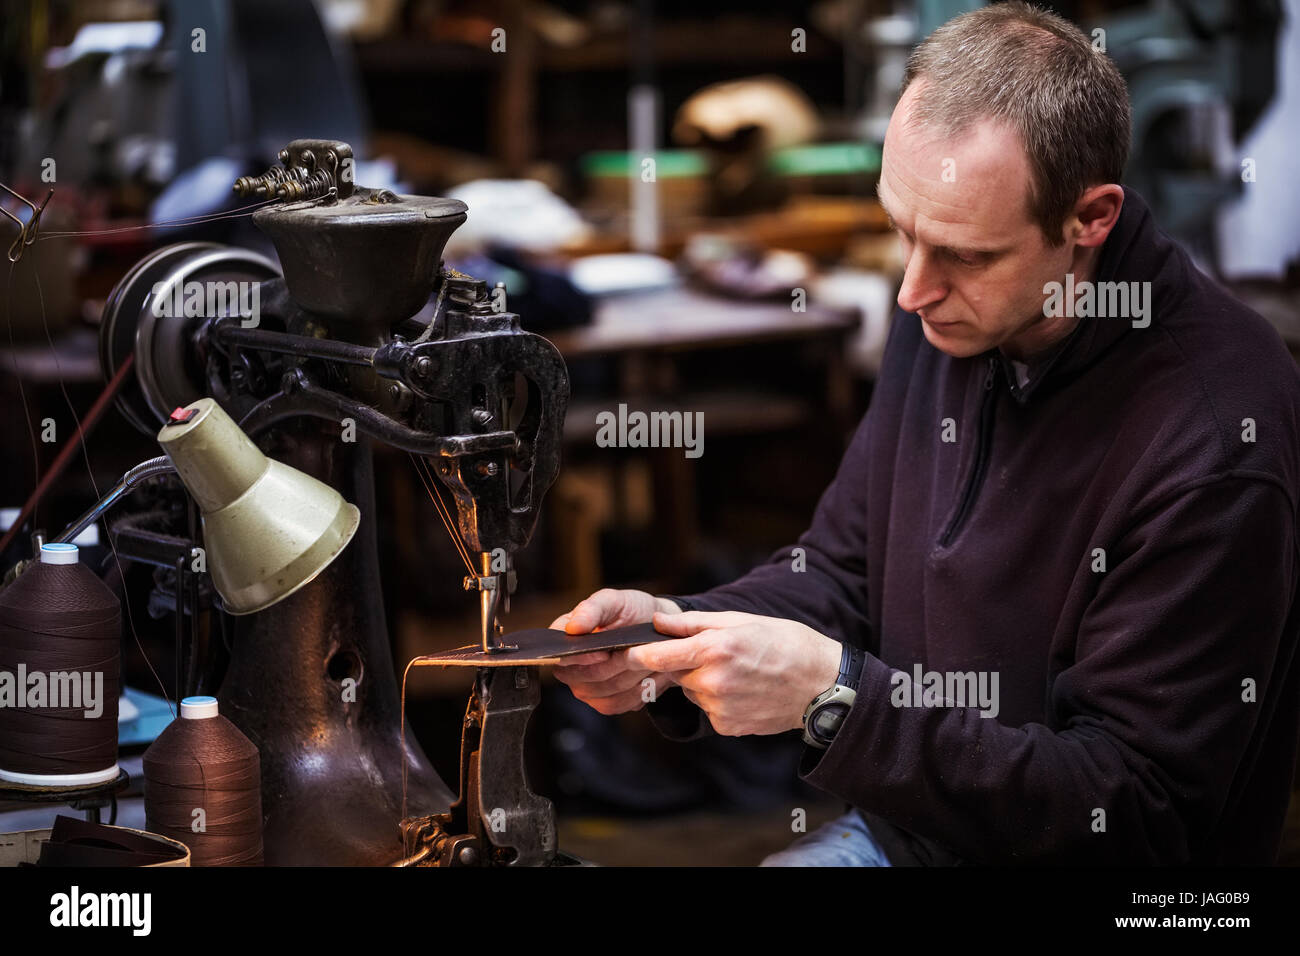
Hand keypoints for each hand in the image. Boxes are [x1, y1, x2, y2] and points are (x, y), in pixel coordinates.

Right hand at [550, 589, 682, 715]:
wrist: (656, 629)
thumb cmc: (630, 610)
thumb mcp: (613, 601)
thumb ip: (591, 610)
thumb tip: (572, 628)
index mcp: (563, 639)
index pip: (559, 657)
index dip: (581, 658)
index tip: (605, 653)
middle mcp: (570, 667)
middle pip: (584, 679)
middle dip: (614, 666)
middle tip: (638, 652)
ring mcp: (586, 687)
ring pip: (605, 693)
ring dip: (631, 676)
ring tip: (649, 659)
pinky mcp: (606, 702)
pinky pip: (619, 704)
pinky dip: (639, 690)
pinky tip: (650, 674)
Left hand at [624, 610, 841, 735]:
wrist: (820, 684)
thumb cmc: (785, 643)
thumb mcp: (741, 621)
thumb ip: (693, 623)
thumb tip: (658, 623)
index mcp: (714, 649)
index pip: (658, 656)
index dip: (640, 654)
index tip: (629, 652)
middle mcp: (713, 681)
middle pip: (676, 674)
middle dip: (686, 664)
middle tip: (717, 653)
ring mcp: (719, 707)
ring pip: (692, 692)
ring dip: (703, 682)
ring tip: (738, 672)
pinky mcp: (727, 726)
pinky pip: (708, 709)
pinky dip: (718, 700)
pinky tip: (744, 690)